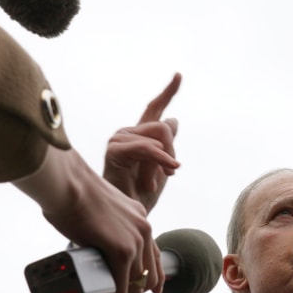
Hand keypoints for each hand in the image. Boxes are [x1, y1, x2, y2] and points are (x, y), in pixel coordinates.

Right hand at [13, 146, 159, 292]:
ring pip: (138, 282)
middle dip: (136, 289)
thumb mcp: (102, 208)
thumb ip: (106, 224)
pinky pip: (122, 286)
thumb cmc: (73, 192)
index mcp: (140, 217)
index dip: (155, 276)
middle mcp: (144, 228)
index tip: (153, 290)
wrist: (68, 183)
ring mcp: (135, 240)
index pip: (155, 254)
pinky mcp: (122, 251)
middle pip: (150, 272)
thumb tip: (93, 241)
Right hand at [103, 74, 181, 213]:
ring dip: (162, 163)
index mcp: (139, 136)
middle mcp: (128, 132)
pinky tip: (152, 182)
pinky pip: (147, 148)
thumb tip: (173, 120)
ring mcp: (119, 139)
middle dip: (171, 153)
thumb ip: (167, 145)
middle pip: (165, 127)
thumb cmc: (141, 196)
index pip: (155, 108)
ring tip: (150, 183)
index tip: (178, 75)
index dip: (168, 92)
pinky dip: (157, 162)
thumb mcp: (163, 168)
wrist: (127, 217)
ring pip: (159, 136)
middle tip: (166, 175)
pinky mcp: (114, 149)